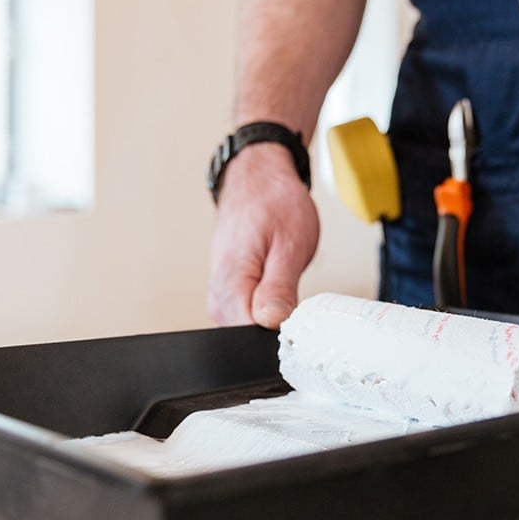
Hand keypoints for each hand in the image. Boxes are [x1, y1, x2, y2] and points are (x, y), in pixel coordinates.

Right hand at [207, 144, 318, 327]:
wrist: (258, 181)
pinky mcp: (229, 296)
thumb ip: (279, 288)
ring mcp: (222, 297)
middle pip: (251, 338)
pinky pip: (251, 318)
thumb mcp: (290, 243)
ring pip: (253, 330)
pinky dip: (271, 307)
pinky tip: (278, 285)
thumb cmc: (275, 204)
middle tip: (296, 290)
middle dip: (280, 327)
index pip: (248, 338)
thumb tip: (271, 324)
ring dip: (276, 315)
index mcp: (231, 283)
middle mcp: (220, 296)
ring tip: (285, 279)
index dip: (280, 335)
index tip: (298, 317)